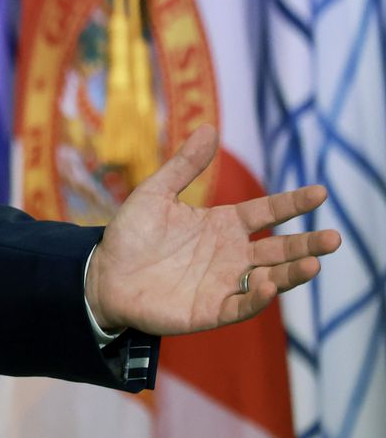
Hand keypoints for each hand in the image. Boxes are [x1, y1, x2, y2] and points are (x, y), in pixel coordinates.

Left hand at [85, 124, 340, 335]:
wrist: (103, 274)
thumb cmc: (130, 234)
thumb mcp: (155, 193)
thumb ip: (184, 165)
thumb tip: (209, 128)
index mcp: (222, 225)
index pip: (266, 212)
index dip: (292, 204)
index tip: (320, 192)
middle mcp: (230, 254)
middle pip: (279, 249)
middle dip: (307, 244)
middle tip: (334, 238)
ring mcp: (223, 283)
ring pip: (269, 278)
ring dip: (292, 273)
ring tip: (314, 264)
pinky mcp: (210, 310)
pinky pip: (241, 306)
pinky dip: (257, 297)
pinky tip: (268, 284)